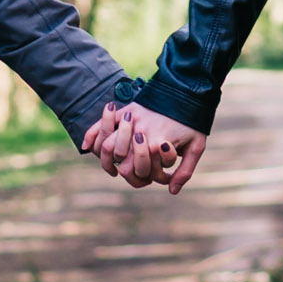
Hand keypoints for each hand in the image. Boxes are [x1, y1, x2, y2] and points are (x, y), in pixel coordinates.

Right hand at [80, 101, 208, 193]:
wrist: (190, 90)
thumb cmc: (194, 121)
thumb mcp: (196, 147)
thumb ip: (185, 171)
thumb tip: (171, 191)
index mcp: (156, 144)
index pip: (137, 172)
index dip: (144, 179)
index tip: (156, 175)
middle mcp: (141, 133)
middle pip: (119, 162)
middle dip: (125, 170)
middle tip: (134, 170)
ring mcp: (132, 120)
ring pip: (106, 145)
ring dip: (107, 157)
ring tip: (114, 161)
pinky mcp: (128, 108)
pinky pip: (103, 123)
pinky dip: (91, 134)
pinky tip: (86, 146)